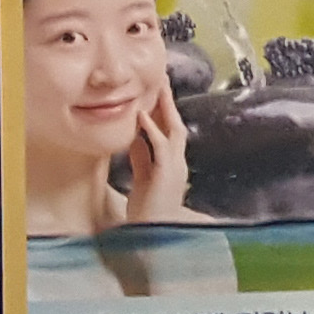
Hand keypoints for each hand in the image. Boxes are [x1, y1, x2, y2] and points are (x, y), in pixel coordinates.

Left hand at [121, 80, 193, 224]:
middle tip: (162, 78)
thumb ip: (141, 158)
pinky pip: (161, 147)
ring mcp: (174, 167)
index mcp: (171, 163)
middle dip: (169, 102)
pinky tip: (143, 115)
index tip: (157, 91)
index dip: (164, 111)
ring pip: (174, 130)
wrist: (154, 234)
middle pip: (176, 124)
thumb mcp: (142, 177)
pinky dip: (152, 130)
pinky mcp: (166, 174)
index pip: (169, 131)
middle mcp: (177, 162)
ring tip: (158, 86)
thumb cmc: (148, 211)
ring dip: (165, 108)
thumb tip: (135, 138)